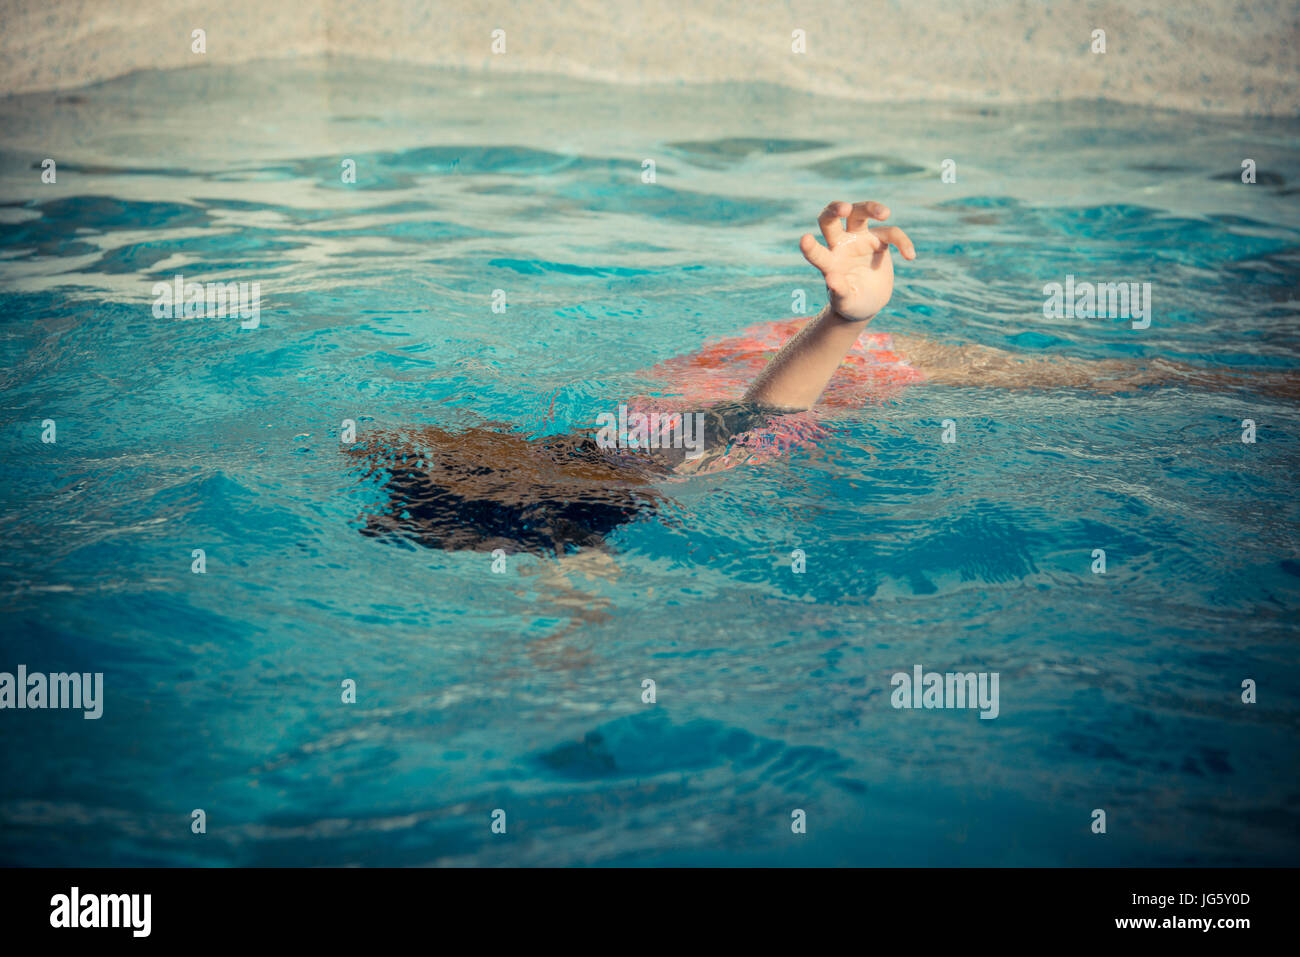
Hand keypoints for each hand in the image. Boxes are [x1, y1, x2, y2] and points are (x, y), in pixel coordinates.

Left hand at [799, 201, 915, 321]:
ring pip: (860, 213)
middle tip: (845, 209)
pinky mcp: (879, 240)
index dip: (810, 247)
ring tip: (885, 214)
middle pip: (832, 219)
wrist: (866, 302)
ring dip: (871, 208)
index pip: (816, 252)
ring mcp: (859, 239)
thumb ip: (838, 292)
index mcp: (829, 262)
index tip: (805, 240)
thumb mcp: (845, 302)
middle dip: (835, 209)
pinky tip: (910, 256)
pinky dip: (902, 242)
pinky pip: (891, 234)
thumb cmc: (850, 303)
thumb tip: (831, 278)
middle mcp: (840, 245)